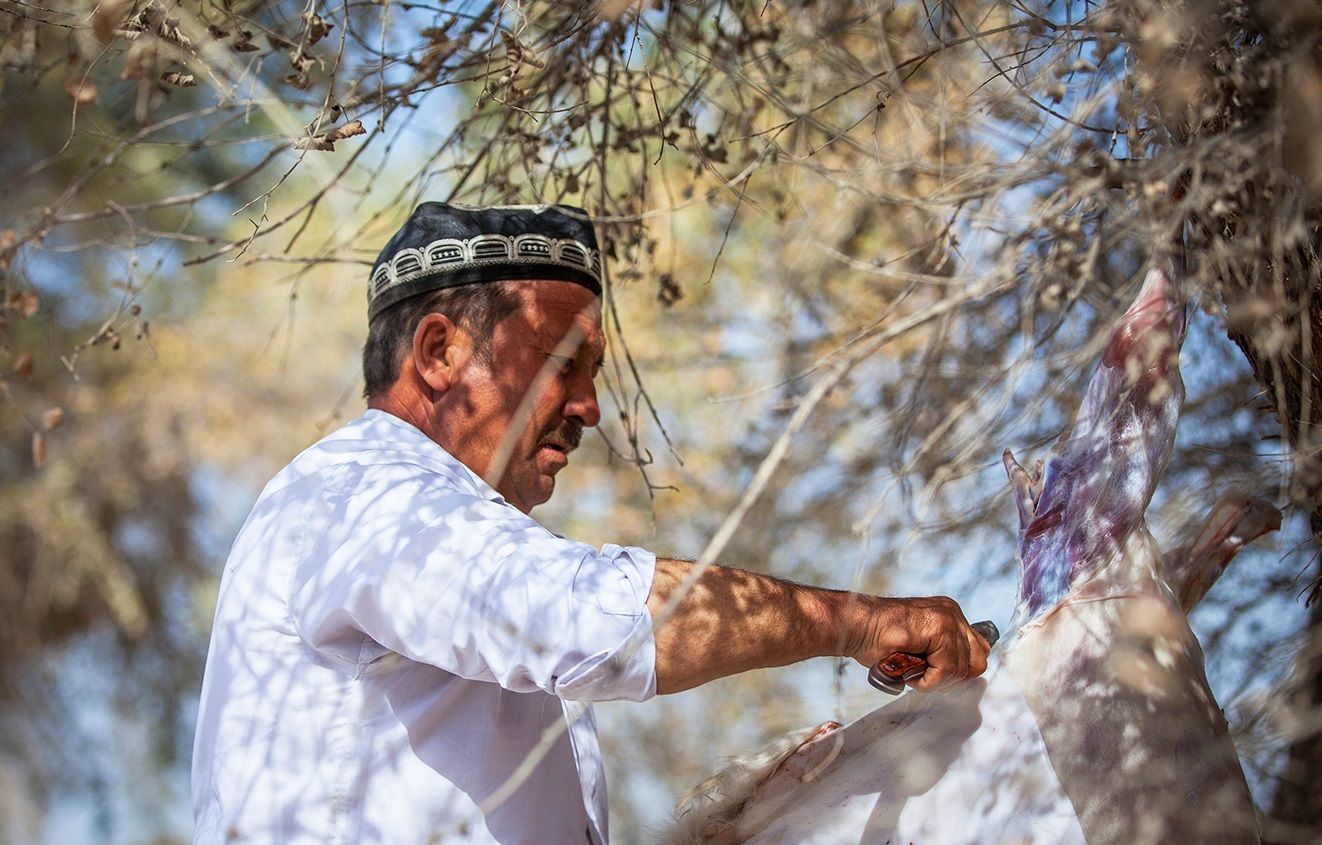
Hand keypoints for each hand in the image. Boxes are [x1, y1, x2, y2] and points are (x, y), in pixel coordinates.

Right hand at [851, 596, 990, 689]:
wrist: (855, 627)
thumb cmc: (878, 640)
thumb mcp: (920, 648)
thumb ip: (943, 654)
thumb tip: (962, 676)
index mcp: (950, 616)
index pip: (977, 652)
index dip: (959, 672)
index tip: (934, 675)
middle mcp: (953, 613)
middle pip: (977, 661)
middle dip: (952, 677)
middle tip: (924, 675)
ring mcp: (948, 618)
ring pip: (962, 669)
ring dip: (935, 679)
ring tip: (910, 669)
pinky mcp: (939, 628)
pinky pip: (947, 669)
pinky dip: (927, 679)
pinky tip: (908, 669)